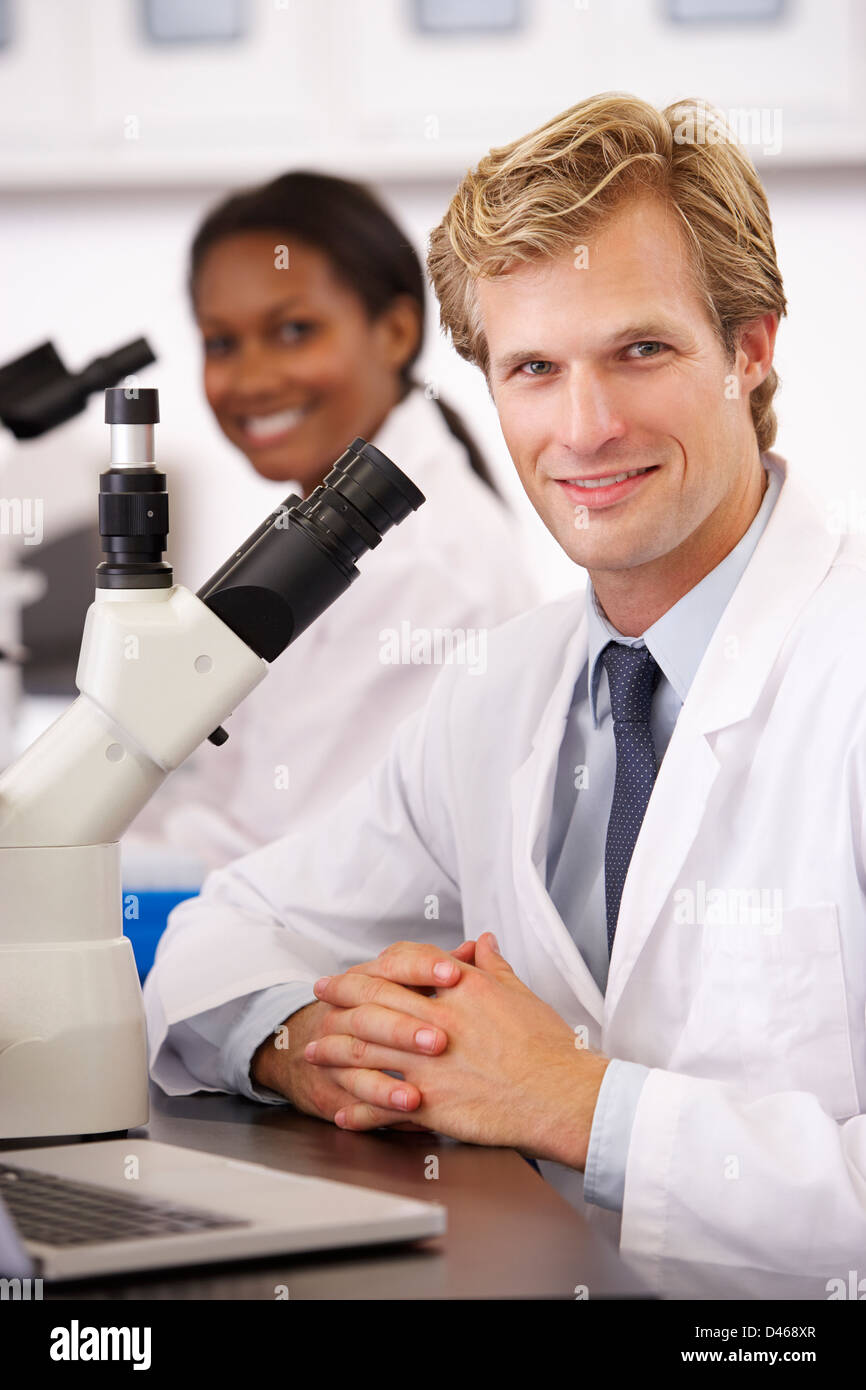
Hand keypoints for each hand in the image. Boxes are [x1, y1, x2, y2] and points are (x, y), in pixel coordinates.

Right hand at [250, 940, 475, 1130]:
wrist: (326, 1050)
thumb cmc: (388, 1014)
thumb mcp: (417, 989)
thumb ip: (448, 969)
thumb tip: (481, 946)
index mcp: (373, 975)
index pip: (395, 961)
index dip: (423, 966)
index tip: (455, 973)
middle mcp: (350, 1005)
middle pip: (374, 1005)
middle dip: (406, 1024)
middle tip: (441, 1041)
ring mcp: (338, 1041)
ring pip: (361, 1050)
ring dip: (392, 1069)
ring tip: (421, 1087)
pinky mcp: (336, 1079)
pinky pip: (356, 1089)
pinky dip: (381, 1098)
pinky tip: (409, 1103)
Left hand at [307, 933, 609, 1168]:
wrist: (562, 1094)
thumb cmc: (549, 1048)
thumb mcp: (520, 994)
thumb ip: (494, 967)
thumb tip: (482, 942)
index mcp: (460, 988)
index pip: (404, 962)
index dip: (375, 964)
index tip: (358, 969)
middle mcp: (438, 1020)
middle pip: (372, 1000)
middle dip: (339, 996)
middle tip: (319, 996)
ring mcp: (429, 1062)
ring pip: (366, 1050)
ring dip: (334, 1051)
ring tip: (314, 1052)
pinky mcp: (431, 1103)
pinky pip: (382, 1107)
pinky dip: (358, 1111)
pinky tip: (342, 1113)